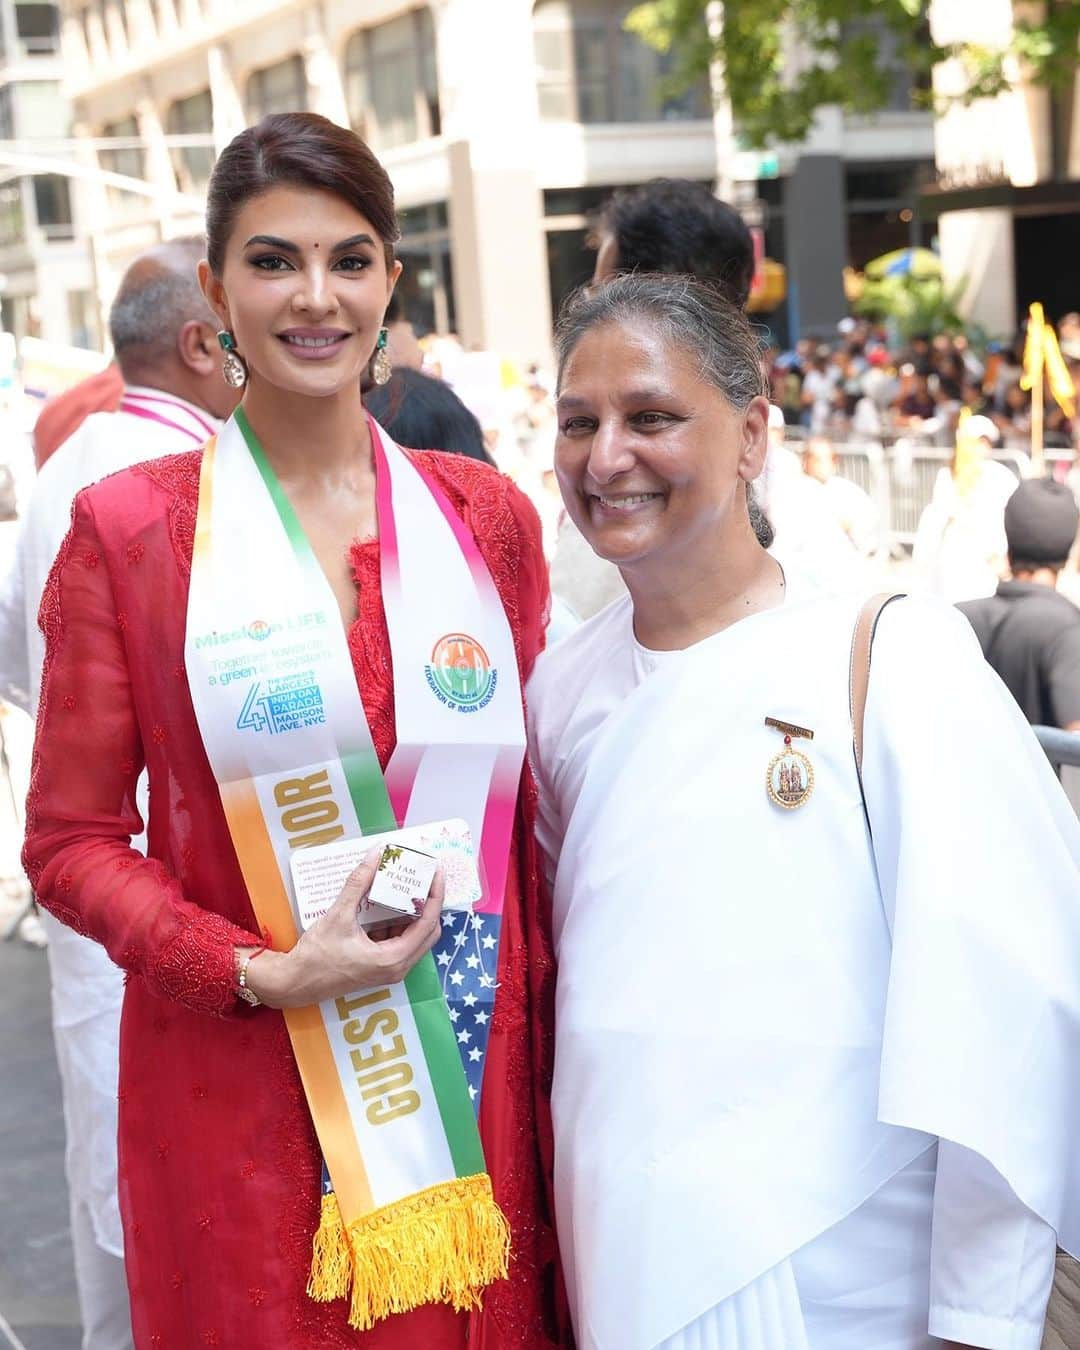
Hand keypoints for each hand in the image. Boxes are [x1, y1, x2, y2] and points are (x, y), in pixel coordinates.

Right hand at [244, 849, 442, 1008]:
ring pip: (414, 937)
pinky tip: (387, 903)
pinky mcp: (380, 968)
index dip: (435, 895)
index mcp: (393, 958)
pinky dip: (398, 923)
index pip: (428, 923)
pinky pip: (399, 942)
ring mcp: (389, 970)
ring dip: (413, 912)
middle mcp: (397, 968)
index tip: (436, 872)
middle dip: (427, 903)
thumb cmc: (316, 955)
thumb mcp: (338, 915)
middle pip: (428, 931)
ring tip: (406, 885)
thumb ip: (359, 883)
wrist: (294, 983)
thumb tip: (375, 855)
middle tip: (422, 877)